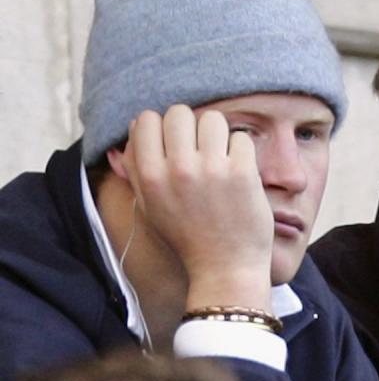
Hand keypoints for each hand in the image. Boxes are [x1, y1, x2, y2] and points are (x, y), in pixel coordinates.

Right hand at [119, 105, 273, 311]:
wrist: (225, 268)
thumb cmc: (187, 237)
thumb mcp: (150, 206)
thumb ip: (137, 167)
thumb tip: (134, 126)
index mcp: (150, 176)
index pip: (145, 119)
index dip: (160, 127)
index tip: (173, 144)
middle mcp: (178, 169)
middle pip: (179, 112)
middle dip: (190, 126)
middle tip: (200, 150)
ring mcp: (212, 169)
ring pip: (213, 118)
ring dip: (218, 135)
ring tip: (220, 158)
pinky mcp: (242, 172)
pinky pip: (241, 138)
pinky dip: (241, 151)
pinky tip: (239, 171)